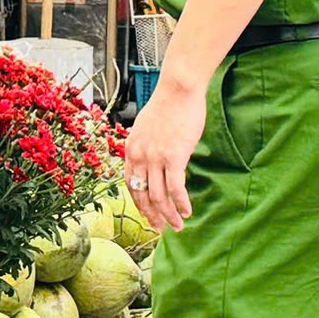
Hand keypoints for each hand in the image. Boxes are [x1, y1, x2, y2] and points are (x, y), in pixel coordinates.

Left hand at [125, 72, 210, 235]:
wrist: (178, 89)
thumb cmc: (168, 105)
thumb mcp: (147, 127)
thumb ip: (147, 146)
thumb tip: (156, 161)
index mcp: (131, 149)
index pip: (130, 184)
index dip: (139, 203)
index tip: (148, 215)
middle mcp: (139, 156)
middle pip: (143, 195)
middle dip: (153, 215)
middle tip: (162, 228)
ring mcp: (155, 157)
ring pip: (159, 196)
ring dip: (169, 215)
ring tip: (178, 226)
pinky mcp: (174, 156)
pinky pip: (176, 188)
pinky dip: (181, 203)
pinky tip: (187, 212)